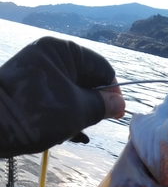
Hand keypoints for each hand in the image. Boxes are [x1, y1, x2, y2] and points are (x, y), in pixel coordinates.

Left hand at [0, 37, 124, 157]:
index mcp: (62, 51)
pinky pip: (55, 102)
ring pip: (71, 94)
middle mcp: (49, 58)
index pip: (100, 67)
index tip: (117, 113)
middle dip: (94, 105)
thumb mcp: (77, 110)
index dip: (113, 91)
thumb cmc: (37, 114)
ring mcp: (37, 76)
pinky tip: (72, 135)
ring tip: (81, 133)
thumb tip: (119, 104)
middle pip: (85, 81)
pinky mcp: (29, 94)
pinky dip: (65, 117)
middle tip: (98, 124)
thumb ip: (101, 106)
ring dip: (80, 115)